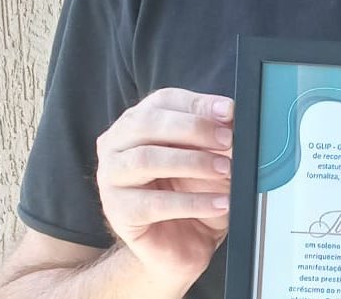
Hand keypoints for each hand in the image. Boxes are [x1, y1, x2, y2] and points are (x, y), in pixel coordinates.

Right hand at [96, 88, 233, 291]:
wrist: (182, 241)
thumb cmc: (192, 188)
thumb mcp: (208, 153)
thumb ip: (213, 130)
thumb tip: (229, 114)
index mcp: (138, 119)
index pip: (163, 100)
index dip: (198, 104)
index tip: (229, 112)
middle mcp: (116, 143)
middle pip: (148, 124)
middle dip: (194, 129)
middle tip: (228, 140)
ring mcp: (111, 177)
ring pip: (145, 160)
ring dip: (193, 163)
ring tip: (225, 170)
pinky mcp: (117, 212)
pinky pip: (154, 203)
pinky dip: (192, 202)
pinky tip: (218, 203)